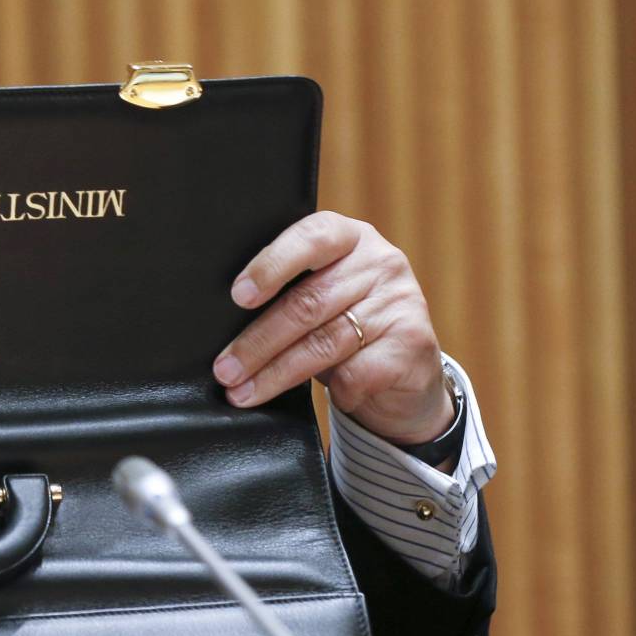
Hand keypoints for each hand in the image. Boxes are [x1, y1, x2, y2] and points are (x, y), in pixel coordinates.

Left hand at [210, 211, 452, 445]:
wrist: (408, 374)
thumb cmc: (345, 327)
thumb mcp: (318, 298)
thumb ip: (285, 294)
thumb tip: (219, 323)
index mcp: (349, 236)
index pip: (310, 237)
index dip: (271, 266)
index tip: (238, 296)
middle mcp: (380, 260)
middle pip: (307, 302)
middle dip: (258, 342)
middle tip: (225, 369)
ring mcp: (402, 300)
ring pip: (324, 342)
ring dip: (277, 373)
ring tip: (243, 391)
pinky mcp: (415, 342)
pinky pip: (357, 372)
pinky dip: (335, 392)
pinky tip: (323, 400)